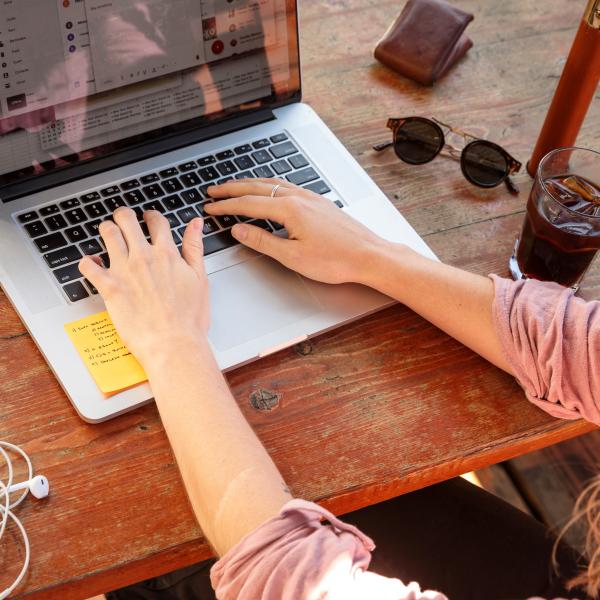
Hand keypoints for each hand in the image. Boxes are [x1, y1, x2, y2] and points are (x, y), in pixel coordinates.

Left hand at [78, 208, 208, 366]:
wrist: (174, 344)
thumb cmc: (189, 318)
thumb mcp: (200, 278)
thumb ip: (195, 247)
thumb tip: (196, 224)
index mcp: (167, 254)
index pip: (156, 221)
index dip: (152, 216)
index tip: (150, 218)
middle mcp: (143, 257)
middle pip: (127, 220)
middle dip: (124, 215)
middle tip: (124, 219)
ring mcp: (124, 271)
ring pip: (107, 234)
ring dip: (107, 229)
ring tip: (108, 233)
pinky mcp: (109, 288)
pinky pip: (88, 266)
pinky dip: (87, 262)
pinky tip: (92, 263)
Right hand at [205, 179, 389, 284]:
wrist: (369, 256)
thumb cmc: (336, 260)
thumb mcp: (292, 257)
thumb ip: (262, 241)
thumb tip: (239, 230)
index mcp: (290, 209)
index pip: (248, 204)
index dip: (226, 206)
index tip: (210, 208)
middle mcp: (299, 198)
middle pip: (257, 187)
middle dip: (232, 189)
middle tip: (214, 190)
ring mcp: (311, 198)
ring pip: (273, 184)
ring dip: (250, 184)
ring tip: (235, 187)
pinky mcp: (319, 202)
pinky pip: (287, 187)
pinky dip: (269, 186)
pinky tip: (269, 191)